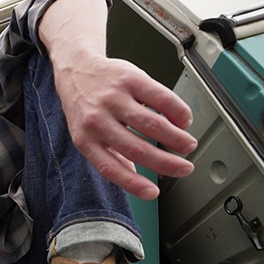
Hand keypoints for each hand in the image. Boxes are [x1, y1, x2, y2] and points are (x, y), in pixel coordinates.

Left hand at [54, 54, 196, 199]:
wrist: (76, 69)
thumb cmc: (84, 106)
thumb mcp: (88, 134)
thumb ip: (109, 155)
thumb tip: (134, 180)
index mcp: (85, 139)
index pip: (110, 168)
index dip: (133, 184)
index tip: (153, 194)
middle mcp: (97, 120)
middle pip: (136, 148)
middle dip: (165, 163)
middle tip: (184, 168)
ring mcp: (113, 99)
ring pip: (151, 124)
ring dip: (175, 138)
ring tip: (187, 144)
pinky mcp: (129, 79)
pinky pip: (160, 98)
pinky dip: (177, 111)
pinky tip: (183, 120)